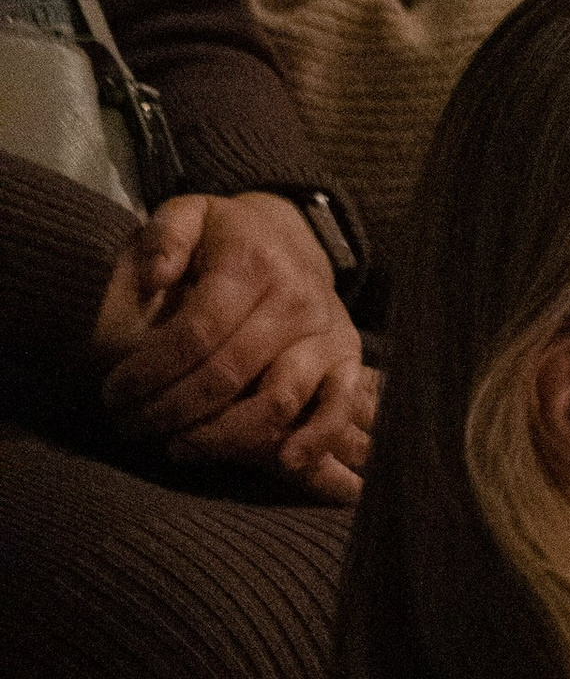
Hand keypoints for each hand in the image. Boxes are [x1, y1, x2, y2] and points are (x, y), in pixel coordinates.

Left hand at [93, 192, 372, 503]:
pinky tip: (281, 462)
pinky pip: (338, 407)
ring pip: (276, 401)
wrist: (295, 240)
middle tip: (130, 426)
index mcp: (252, 264)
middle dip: (169, 410)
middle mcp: (294, 299)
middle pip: (227, 374)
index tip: (113, 393)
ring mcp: (324, 333)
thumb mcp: (191, 216)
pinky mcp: (347, 360)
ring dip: (221, 436)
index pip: (196, 332)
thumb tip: (154, 276)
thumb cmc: (229, 239)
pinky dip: (315, 439)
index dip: (149, 372)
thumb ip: (164, 236)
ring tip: (177, 446)